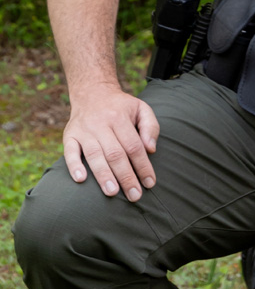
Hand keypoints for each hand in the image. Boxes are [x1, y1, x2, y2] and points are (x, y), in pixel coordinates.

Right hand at [63, 84, 159, 201]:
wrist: (92, 92)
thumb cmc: (121, 107)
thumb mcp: (141, 108)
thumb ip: (150, 127)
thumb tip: (151, 149)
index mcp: (119, 117)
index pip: (134, 146)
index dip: (142, 166)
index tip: (149, 183)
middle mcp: (100, 124)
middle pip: (115, 153)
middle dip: (126, 176)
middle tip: (134, 196)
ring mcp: (83, 130)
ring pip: (94, 155)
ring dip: (103, 175)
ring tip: (112, 193)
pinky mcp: (69, 135)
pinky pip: (69, 151)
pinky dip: (73, 165)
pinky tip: (80, 179)